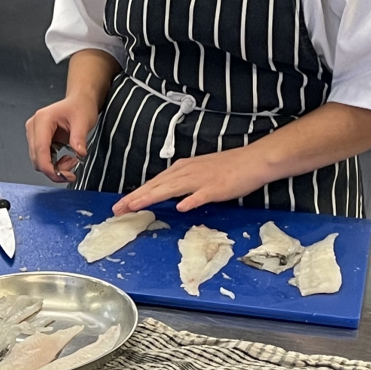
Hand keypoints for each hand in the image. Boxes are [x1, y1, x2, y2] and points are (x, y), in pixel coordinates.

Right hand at [26, 93, 95, 182]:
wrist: (79, 102)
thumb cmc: (79, 107)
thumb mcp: (83, 120)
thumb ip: (79, 137)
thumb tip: (80, 153)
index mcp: (42, 120)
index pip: (40, 149)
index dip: (48, 166)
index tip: (61, 176)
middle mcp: (34, 127)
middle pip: (37, 158)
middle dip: (54, 169)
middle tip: (73, 167)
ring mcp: (34, 135)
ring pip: (39, 161)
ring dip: (55, 167)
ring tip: (72, 160)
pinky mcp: (38, 141)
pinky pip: (43, 159)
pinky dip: (54, 164)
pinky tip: (66, 159)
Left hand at [111, 147, 275, 214]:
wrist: (253, 160)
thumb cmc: (227, 168)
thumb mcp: (198, 173)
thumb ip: (182, 184)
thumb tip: (168, 196)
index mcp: (181, 170)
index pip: (154, 183)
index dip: (136, 194)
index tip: (119, 205)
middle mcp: (187, 172)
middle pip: (156, 186)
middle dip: (135, 197)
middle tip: (117, 209)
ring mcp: (201, 180)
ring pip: (172, 189)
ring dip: (152, 197)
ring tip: (135, 206)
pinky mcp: (216, 187)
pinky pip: (201, 195)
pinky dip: (191, 200)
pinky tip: (181, 207)